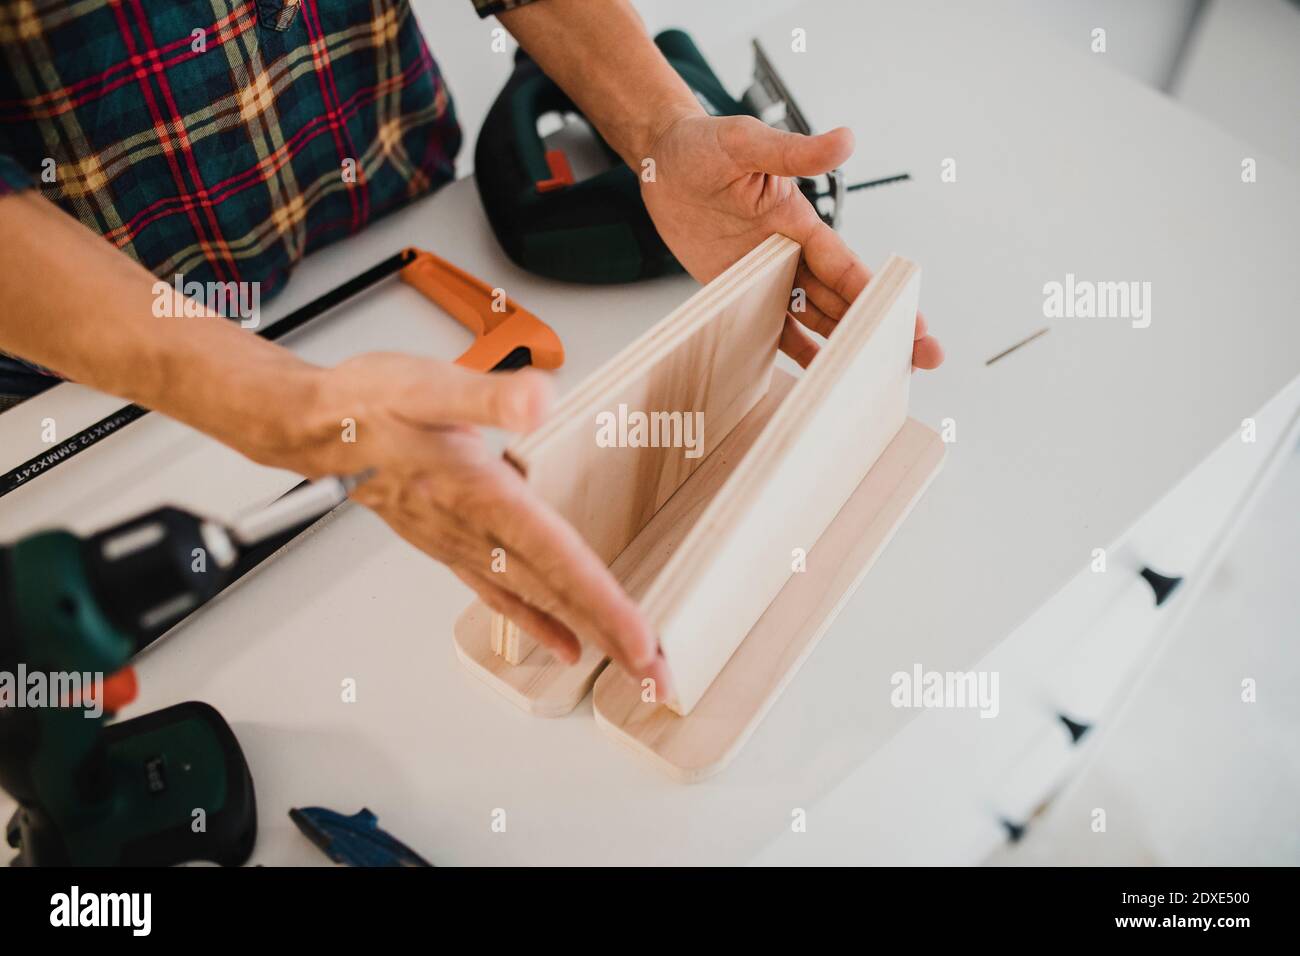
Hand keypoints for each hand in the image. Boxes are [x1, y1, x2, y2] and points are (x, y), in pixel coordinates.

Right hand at [292, 352, 670, 690]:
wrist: (315, 429)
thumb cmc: (367, 405)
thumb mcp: (427, 384)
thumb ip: (487, 395)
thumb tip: (539, 399)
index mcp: (481, 494)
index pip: (557, 559)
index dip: (603, 603)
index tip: (641, 642)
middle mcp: (475, 530)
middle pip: (556, 593)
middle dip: (610, 636)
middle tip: (657, 676)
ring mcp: (462, 544)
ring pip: (535, 599)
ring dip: (586, 633)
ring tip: (628, 666)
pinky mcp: (451, 543)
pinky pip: (502, 593)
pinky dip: (537, 622)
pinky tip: (563, 641)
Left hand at [640, 111, 942, 369]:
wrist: (661, 161)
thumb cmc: (705, 143)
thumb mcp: (747, 144)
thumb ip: (794, 151)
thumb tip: (846, 139)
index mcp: (800, 224)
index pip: (848, 270)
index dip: (880, 297)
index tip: (914, 322)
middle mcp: (790, 254)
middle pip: (842, 301)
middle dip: (878, 329)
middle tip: (919, 359)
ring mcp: (764, 275)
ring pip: (813, 318)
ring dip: (843, 345)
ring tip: (873, 377)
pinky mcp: (736, 288)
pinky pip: (769, 325)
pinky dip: (793, 349)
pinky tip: (815, 375)